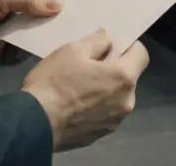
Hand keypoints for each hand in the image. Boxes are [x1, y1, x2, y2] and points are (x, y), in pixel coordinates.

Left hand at [0, 0, 61, 64]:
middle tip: (81, 25)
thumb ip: (28, 2)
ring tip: (57, 45)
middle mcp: (22, 2)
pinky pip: (26, 49)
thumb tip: (60, 4)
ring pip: (39, 31)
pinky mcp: (9, 45)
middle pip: (48, 9)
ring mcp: (16, 24)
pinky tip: (19, 54)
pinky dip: (23, 52)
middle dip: (59, 17)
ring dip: (42, 37)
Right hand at [21, 30, 149, 151]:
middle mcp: (127, 102)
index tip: (109, 46)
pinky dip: (95, 107)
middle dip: (113, 69)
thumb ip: (98, 41)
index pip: (141, 54)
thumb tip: (109, 40)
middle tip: (87, 65)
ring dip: (104, 89)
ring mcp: (114, 122)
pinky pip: (104, 114)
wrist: (34, 123)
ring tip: (78, 87)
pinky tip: (74, 105)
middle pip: (128, 77)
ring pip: (116, 97)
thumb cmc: (55, 82)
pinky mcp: (100, 135)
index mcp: (124, 78)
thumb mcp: (73, 50)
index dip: (128, 46)